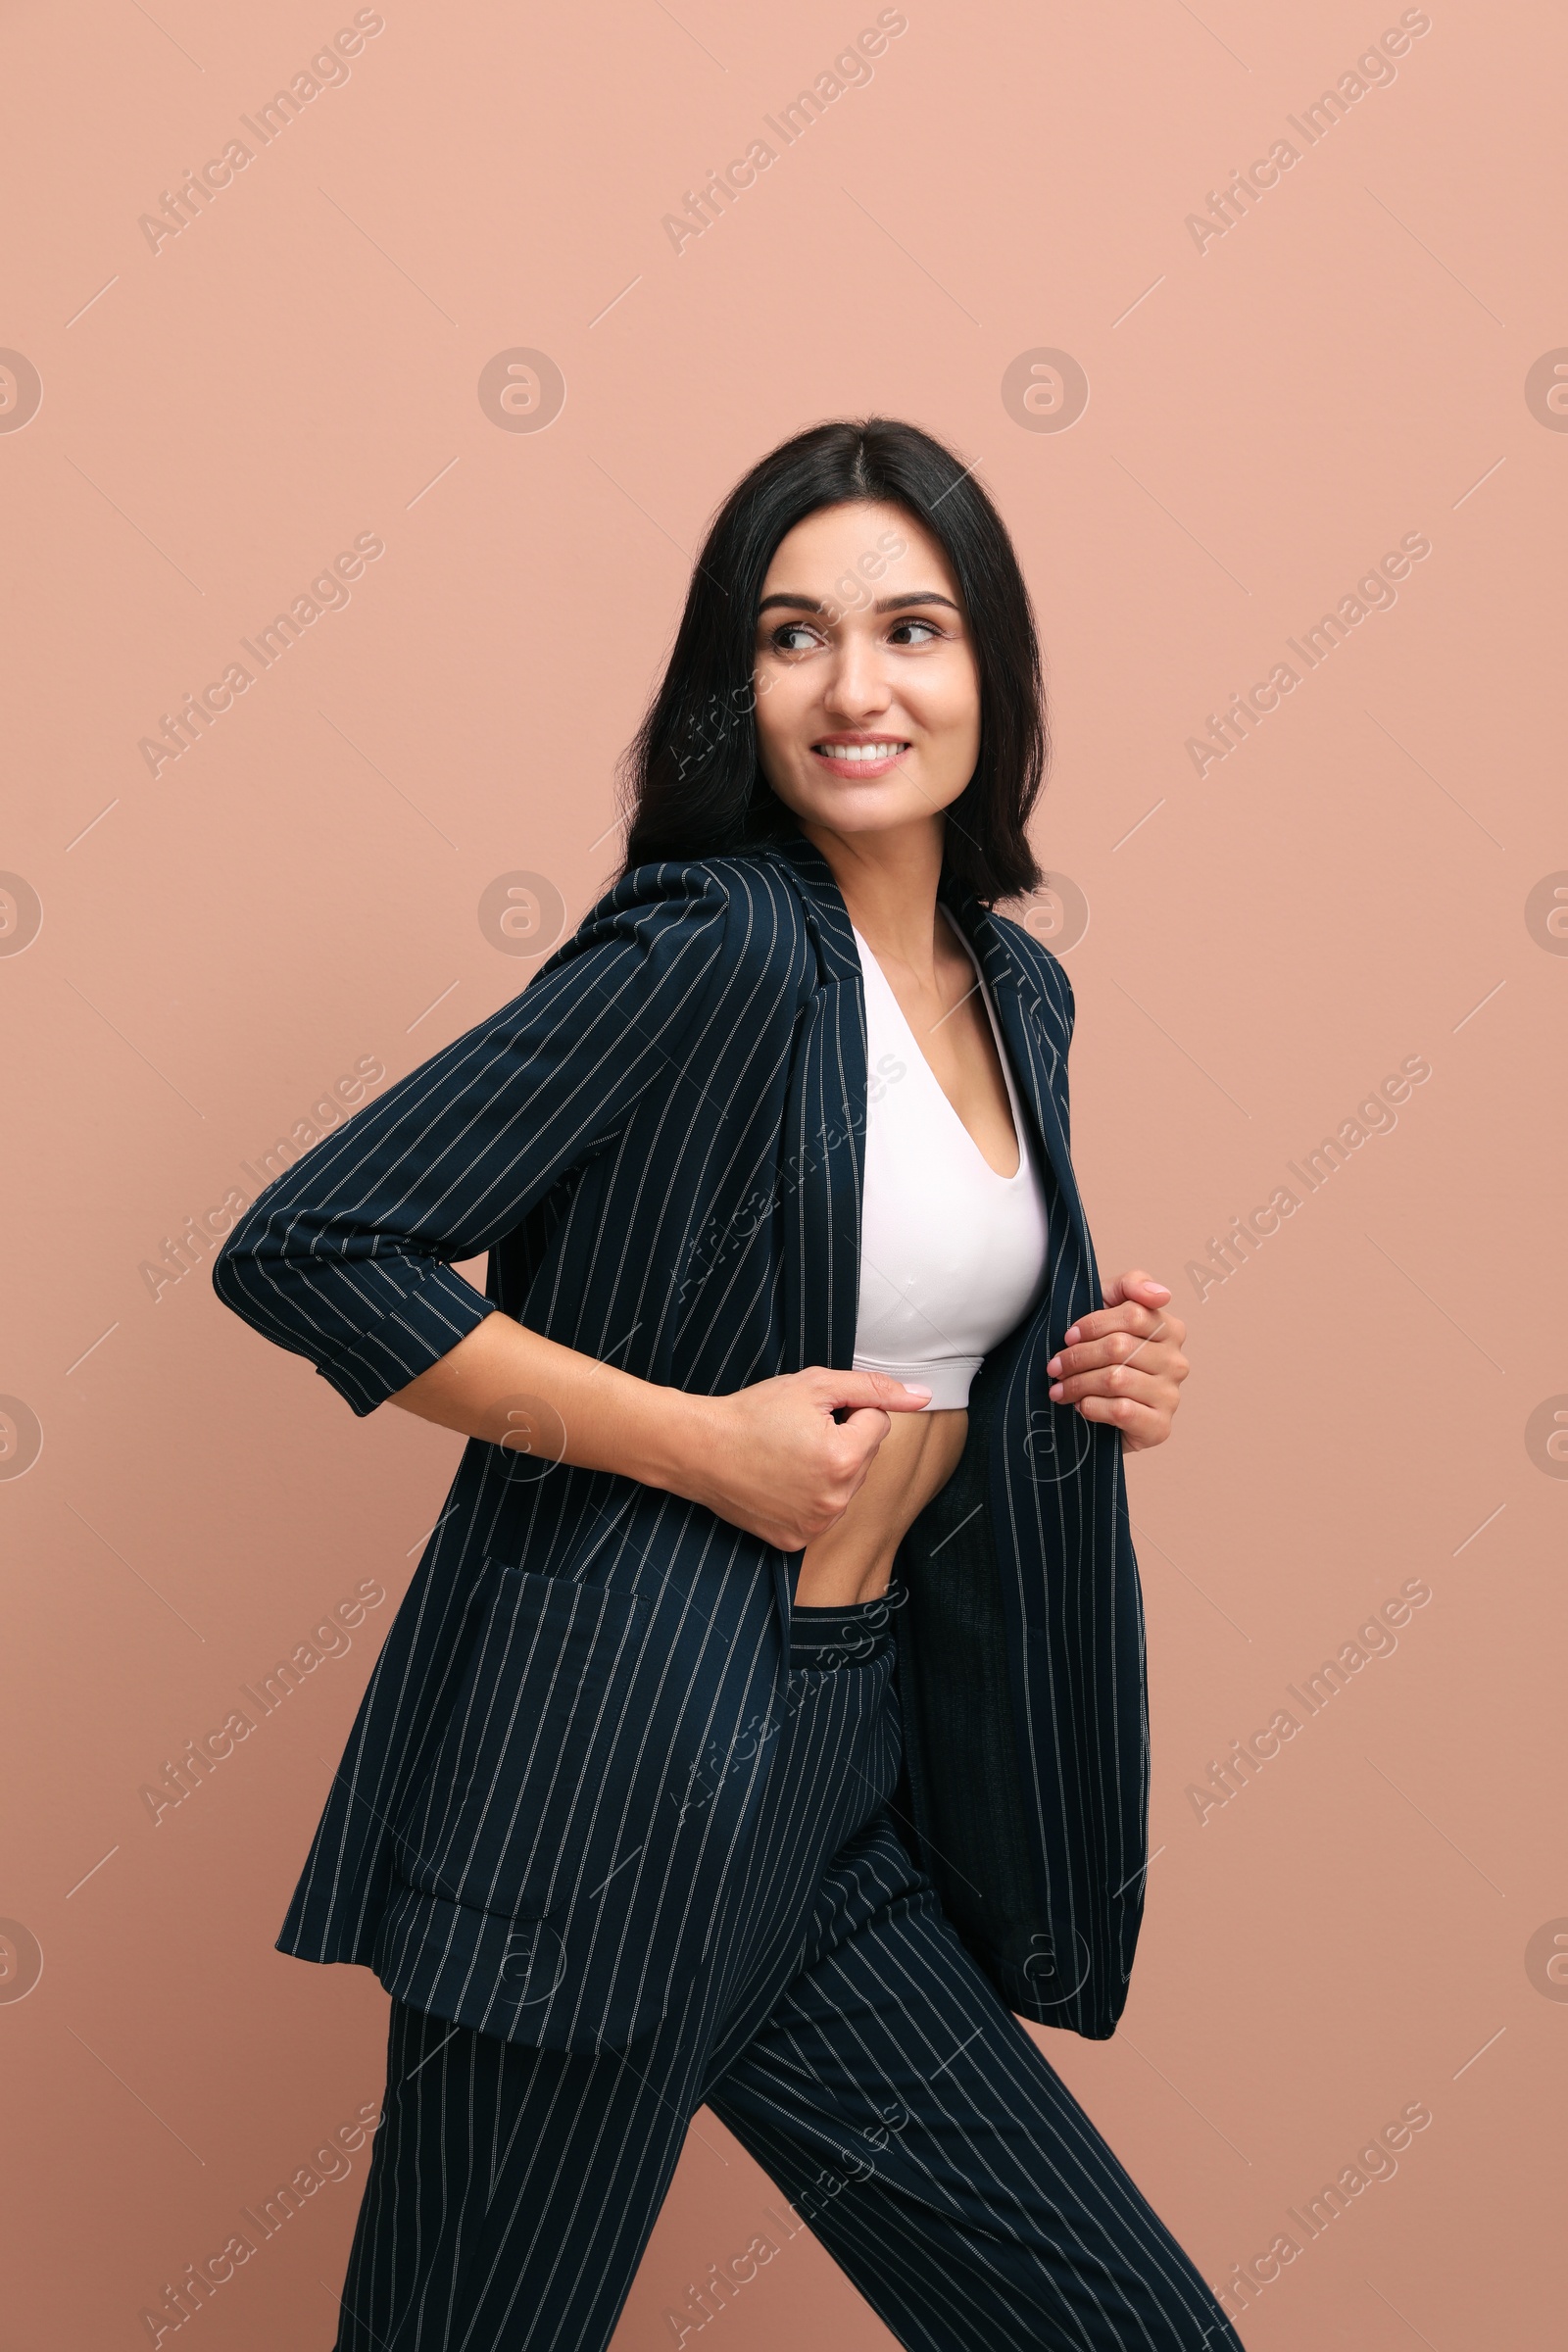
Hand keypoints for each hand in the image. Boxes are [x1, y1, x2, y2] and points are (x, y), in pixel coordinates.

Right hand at [674, 1368, 932, 1549]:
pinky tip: (781, 1482)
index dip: (847, 1410)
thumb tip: (923, 1397)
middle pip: (864, 1457)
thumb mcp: (814, 1385)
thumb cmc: (753, 1412)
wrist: (700, 1449)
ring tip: (788, 1457)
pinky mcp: (796, 1541)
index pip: (877, 1424)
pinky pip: (822, 1512)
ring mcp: (816, 1525)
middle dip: (841, 1440)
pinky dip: (808, 1497)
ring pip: (846, 1485)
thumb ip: (873, 1389)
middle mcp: (836, 1499)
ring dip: (829, 1469)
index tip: (812, 1414)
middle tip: (797, 1433)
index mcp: (844, 1458)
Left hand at [1045, 1270, 1188, 1453]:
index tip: (1067, 1336)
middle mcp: (1176, 1362)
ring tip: (1059, 1389)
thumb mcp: (1109, 1307)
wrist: (1098, 1411)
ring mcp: (1170, 1396)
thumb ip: (1132, 1285)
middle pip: (1119, 1347)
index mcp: (1170, 1329)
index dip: (1093, 1324)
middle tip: (1053, 1367)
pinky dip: (1092, 1407)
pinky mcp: (1160, 1427)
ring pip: (1116, 1379)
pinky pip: (1121, 1410)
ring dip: (1077, 1384)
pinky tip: (1081, 1406)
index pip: (1133, 1314)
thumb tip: (1161, 1294)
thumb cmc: (1102, 1353)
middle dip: (1077, 1357)